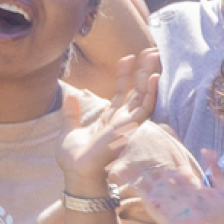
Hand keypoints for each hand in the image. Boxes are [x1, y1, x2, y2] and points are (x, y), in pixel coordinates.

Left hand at [57, 49, 159, 195]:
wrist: (77, 172)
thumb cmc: (74, 159)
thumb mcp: (69, 130)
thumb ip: (72, 113)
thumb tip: (70, 94)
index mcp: (110, 119)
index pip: (122, 92)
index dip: (125, 75)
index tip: (126, 58)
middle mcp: (123, 119)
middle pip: (137, 89)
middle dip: (143, 69)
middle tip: (150, 50)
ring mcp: (128, 123)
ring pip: (143, 94)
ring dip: (149, 74)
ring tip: (153, 56)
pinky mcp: (130, 128)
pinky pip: (145, 107)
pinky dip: (151, 92)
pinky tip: (154, 77)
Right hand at [131, 146, 223, 223]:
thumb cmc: (221, 217)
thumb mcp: (223, 190)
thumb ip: (216, 171)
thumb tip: (208, 150)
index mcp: (191, 184)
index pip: (179, 164)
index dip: (172, 152)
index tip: (165, 138)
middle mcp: (175, 189)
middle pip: (161, 168)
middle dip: (151, 155)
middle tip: (139, 139)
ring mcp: (164, 196)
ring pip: (148, 177)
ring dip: (136, 165)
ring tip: (123, 150)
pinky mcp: (156, 205)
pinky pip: (141, 190)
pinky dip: (130, 179)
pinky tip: (120, 168)